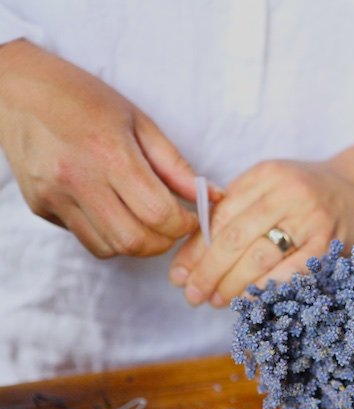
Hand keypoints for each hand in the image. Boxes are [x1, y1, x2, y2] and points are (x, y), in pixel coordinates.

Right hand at [0, 39, 201, 257]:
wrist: (18, 90)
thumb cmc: (84, 98)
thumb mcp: (139, 122)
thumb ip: (176, 166)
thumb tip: (210, 196)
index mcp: (109, 154)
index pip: (158, 214)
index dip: (184, 224)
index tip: (191, 217)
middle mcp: (78, 180)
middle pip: (134, 241)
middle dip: (163, 241)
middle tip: (172, 225)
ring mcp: (55, 198)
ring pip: (109, 249)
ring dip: (137, 243)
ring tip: (146, 220)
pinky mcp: (41, 208)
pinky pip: (86, 239)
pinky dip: (109, 237)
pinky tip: (115, 213)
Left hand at [169, 157, 353, 306]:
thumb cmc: (306, 192)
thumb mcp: (270, 186)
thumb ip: (234, 210)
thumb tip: (191, 257)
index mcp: (266, 174)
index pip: (220, 215)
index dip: (196, 249)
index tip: (180, 274)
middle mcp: (288, 192)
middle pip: (235, 238)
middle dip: (208, 271)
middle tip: (192, 295)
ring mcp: (311, 219)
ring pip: (259, 258)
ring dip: (232, 285)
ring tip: (215, 300)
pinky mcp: (329, 244)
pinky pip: (290, 273)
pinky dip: (266, 290)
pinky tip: (250, 300)